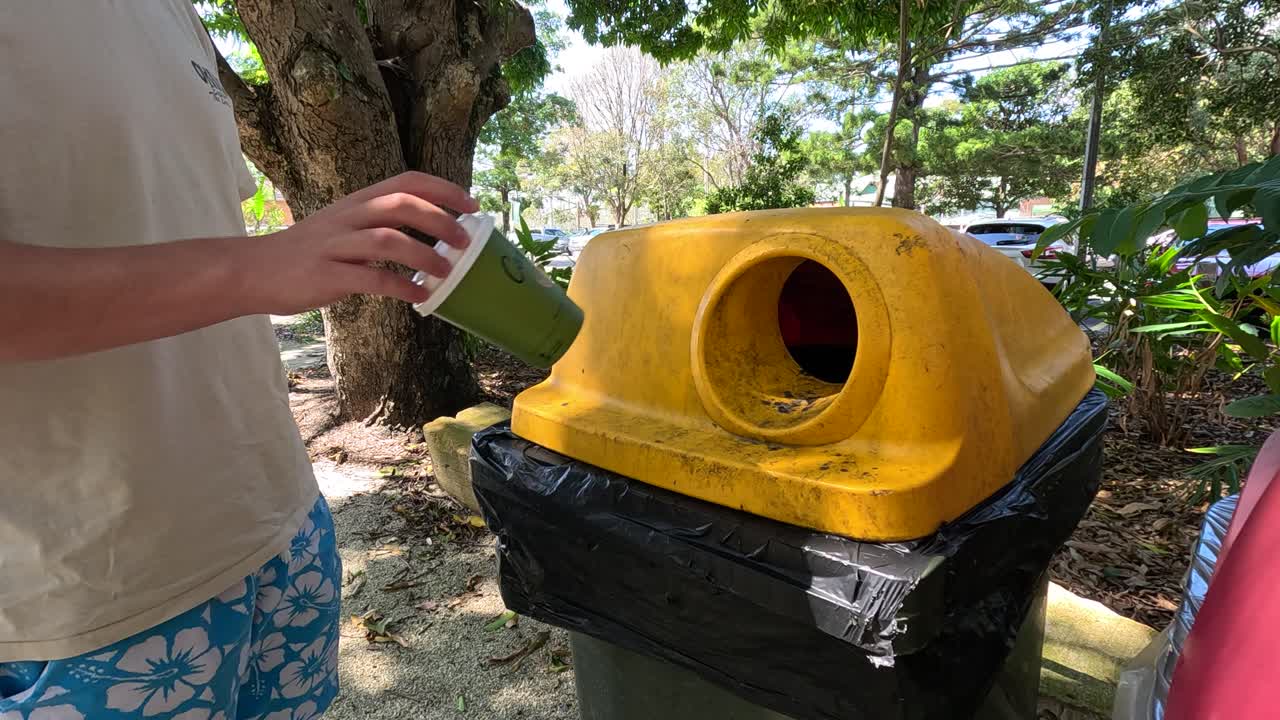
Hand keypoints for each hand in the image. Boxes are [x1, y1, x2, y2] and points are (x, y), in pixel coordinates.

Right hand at [241, 172, 479, 313]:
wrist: (253, 271)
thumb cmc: (308, 253)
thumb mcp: (345, 227)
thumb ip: (381, 225)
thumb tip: (432, 233)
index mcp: (358, 202)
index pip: (407, 182)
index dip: (444, 190)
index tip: (473, 206)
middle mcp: (348, 217)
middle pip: (401, 205)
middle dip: (441, 219)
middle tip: (466, 241)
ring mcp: (335, 245)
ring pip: (388, 240)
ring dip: (424, 255)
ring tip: (447, 271)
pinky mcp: (326, 275)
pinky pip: (371, 279)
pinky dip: (400, 287)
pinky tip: (419, 296)